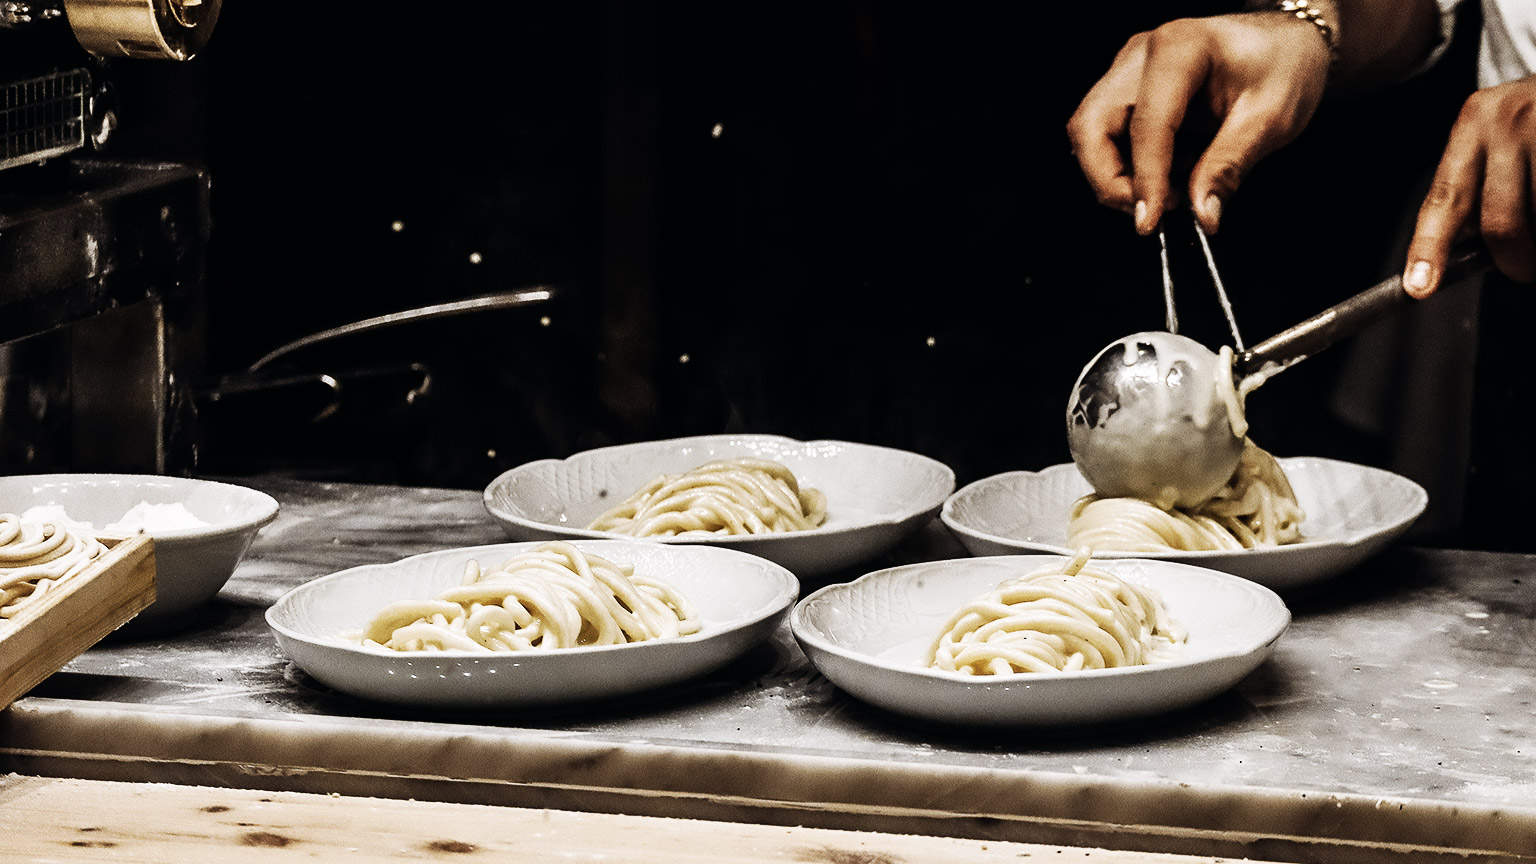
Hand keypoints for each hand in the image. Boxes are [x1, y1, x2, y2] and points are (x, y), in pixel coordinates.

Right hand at [1066, 13, 1331, 234]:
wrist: (1287, 44)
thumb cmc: (1283, 65)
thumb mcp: (1270, 118)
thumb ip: (1229, 166)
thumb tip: (1201, 214)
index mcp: (1180, 49)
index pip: (1146, 124)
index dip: (1144, 178)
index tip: (1150, 220)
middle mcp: (1142, 55)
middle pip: (1091, 125)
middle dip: (1109, 179)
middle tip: (1148, 211)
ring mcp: (1129, 71)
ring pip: (1090, 133)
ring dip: (1116, 175)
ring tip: (1170, 190)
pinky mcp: (1129, 89)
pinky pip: (1107, 135)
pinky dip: (1128, 165)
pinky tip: (1169, 172)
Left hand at [1403, 74, 1535, 297]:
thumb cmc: (1522, 128)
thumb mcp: (1484, 144)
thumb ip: (1467, 194)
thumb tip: (1449, 259)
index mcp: (1472, 125)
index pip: (1446, 198)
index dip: (1430, 247)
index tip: (1419, 286)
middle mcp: (1510, 122)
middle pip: (1501, 222)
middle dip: (1512, 260)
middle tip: (1519, 269)